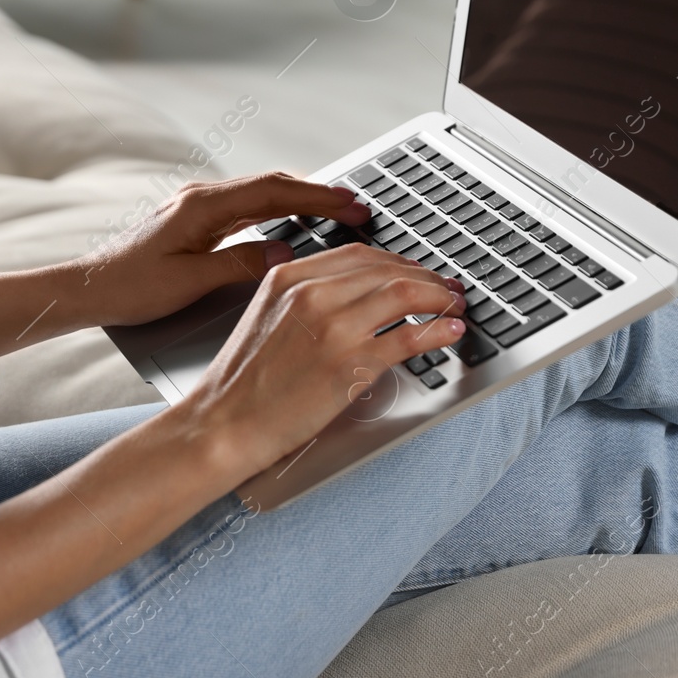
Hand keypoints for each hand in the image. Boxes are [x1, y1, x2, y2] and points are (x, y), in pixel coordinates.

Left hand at [70, 172, 371, 327]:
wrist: (90, 288)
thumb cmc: (131, 288)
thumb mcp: (189, 282)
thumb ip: (240, 264)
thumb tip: (285, 251)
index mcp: (202, 206)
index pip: (272, 191)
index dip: (317, 196)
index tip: (351, 203)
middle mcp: (201, 198)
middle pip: (272, 185)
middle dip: (318, 194)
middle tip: (358, 206)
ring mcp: (198, 206)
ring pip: (261, 193)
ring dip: (300, 199)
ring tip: (338, 211)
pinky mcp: (196, 219)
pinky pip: (247, 206)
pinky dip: (278, 208)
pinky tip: (294, 220)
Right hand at [181, 243, 466, 478]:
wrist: (224, 423)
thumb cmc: (243, 382)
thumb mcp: (266, 317)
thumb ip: (305, 298)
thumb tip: (359, 297)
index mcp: (288, 277)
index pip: (359, 254)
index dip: (398, 262)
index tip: (417, 272)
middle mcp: (311, 293)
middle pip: (387, 269)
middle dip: (427, 277)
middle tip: (447, 289)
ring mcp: (333, 327)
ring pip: (404, 293)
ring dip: (439, 298)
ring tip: (454, 307)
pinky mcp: (350, 364)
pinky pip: (408, 337)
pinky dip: (437, 330)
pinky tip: (449, 332)